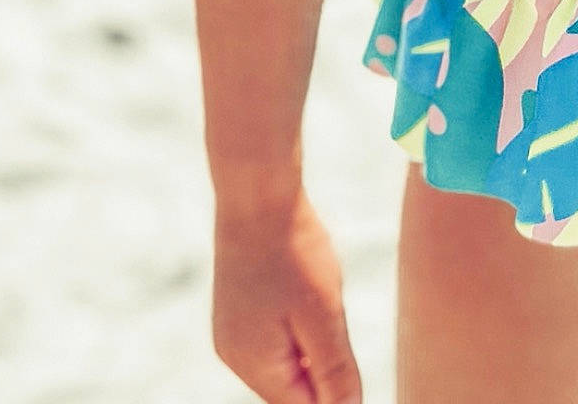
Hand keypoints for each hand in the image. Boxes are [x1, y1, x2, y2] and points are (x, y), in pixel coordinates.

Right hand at [213, 187, 362, 401]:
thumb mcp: (324, 314)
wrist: (257, 195)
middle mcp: (236, 357)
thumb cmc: (293, 252)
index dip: (336, 395)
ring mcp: (232, 333)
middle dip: (324, 369)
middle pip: (293, 389)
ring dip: (312, 346)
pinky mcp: (236, 311)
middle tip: (334, 316)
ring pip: (285, 362)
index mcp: (255, 366)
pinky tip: (306, 290)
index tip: (345, 353)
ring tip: (319, 294)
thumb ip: (336, 372)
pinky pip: (273, 339)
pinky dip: (297, 327)